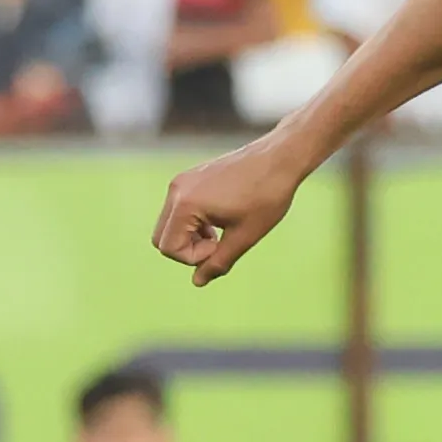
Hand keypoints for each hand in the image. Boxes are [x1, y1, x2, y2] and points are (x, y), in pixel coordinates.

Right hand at [152, 137, 308, 284]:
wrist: (279, 159)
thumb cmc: (267, 197)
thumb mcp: (245, 236)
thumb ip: (219, 261)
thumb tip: (198, 282)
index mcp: (185, 203)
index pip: (168, 248)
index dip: (194, 258)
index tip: (221, 246)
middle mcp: (176, 190)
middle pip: (162, 238)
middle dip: (188, 249)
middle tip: (220, 243)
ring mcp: (181, 182)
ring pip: (170, 225)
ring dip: (192, 238)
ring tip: (223, 232)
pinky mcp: (189, 179)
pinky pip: (179, 211)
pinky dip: (194, 224)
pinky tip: (222, 219)